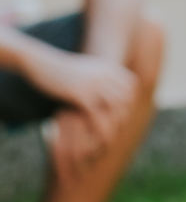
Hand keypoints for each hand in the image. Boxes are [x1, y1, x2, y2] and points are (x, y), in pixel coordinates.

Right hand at [25, 42, 137, 172]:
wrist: (39, 62)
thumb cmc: (61, 69)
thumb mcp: (87, 69)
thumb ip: (102, 77)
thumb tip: (114, 93)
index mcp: (108, 67)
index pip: (131, 87)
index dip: (129, 103)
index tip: (121, 116)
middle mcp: (104, 74)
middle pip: (125, 100)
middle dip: (122, 117)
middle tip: (115, 131)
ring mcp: (94, 84)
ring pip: (114, 110)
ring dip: (112, 126)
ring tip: (105, 139)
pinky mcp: (80, 94)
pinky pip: (96, 117)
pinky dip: (96, 130)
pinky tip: (90, 139)